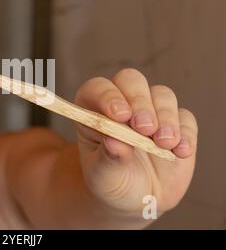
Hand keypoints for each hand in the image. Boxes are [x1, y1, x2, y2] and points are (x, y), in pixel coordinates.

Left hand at [74, 68, 196, 215]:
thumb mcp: (102, 176)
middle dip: (140, 102)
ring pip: (162, 95)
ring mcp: (152, 111)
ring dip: (165, 117)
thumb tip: (114, 140)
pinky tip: (180, 151)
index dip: (108, 96)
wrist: (136, 200)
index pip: (98, 89)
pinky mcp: (178, 124)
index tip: (119, 115)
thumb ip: (108, 158)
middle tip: (145, 129)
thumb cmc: (111, 182)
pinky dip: (185, 132)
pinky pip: (185, 118)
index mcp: (95, 110)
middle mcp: (123, 103)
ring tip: (164, 144)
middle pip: (132, 81)